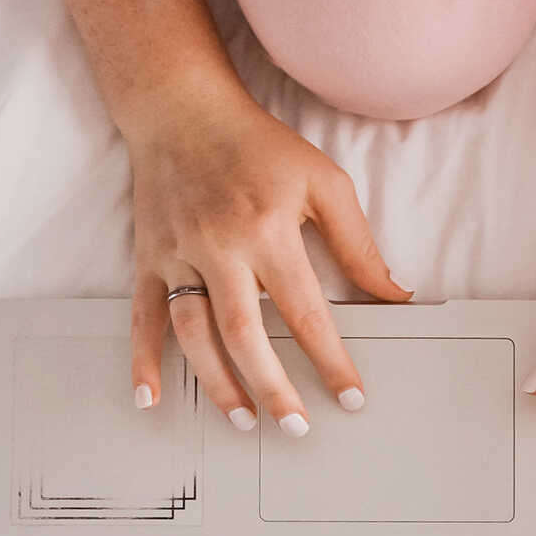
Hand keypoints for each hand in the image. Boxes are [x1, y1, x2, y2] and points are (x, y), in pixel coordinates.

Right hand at [127, 82, 411, 431]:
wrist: (182, 108)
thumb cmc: (258, 146)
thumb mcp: (324, 182)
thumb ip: (359, 245)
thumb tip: (394, 295)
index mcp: (268, 230)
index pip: (306, 312)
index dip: (331, 360)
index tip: (350, 397)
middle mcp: (219, 247)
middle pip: (246, 334)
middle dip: (273, 388)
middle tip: (298, 428)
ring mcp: (178, 254)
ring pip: (194, 334)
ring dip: (218, 384)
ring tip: (245, 421)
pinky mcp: (148, 257)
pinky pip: (142, 316)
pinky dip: (142, 360)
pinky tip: (150, 398)